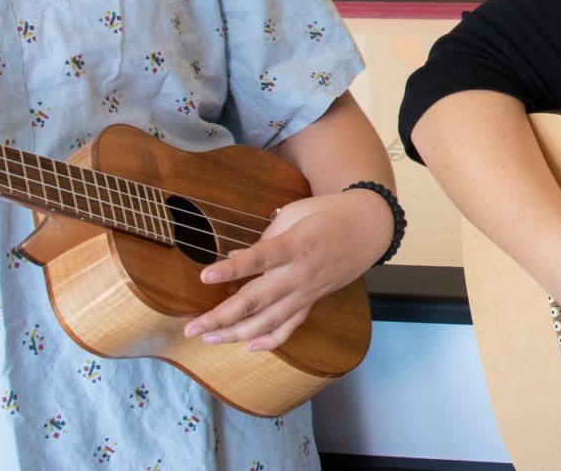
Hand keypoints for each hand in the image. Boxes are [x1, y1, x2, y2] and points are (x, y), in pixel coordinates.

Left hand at [184, 188, 394, 350]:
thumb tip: (234, 260)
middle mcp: (299, 274)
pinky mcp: (312, 301)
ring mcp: (307, 292)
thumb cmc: (327, 214)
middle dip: (221, 317)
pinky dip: (271, 341)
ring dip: (236, 334)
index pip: (259, 259)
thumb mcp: (295, 213)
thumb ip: (265, 238)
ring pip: (269, 321)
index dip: (231, 269)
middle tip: (191, 328)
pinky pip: (291, 326)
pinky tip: (249, 347)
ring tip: (209, 339)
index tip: (205, 276)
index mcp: (295, 245)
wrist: (369, 228)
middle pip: (256, 300)